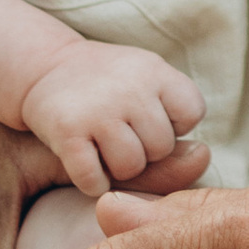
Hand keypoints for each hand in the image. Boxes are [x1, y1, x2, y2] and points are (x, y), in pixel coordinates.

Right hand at [19, 40, 209, 196]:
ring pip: (131, 167)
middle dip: (146, 149)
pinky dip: (92, 181)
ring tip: (104, 147)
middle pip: (162, 147)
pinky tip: (85, 162)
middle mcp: (129, 88)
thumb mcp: (147, 83)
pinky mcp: (67, 132)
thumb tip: (203, 156)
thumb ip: (174, 121)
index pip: (191, 112)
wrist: (44, 66)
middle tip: (122, 134)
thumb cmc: (109, 84)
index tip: (150, 117)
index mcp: (155, 71)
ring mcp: (97, 111)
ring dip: (118, 168)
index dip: (174, 123)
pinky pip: (94, 180)